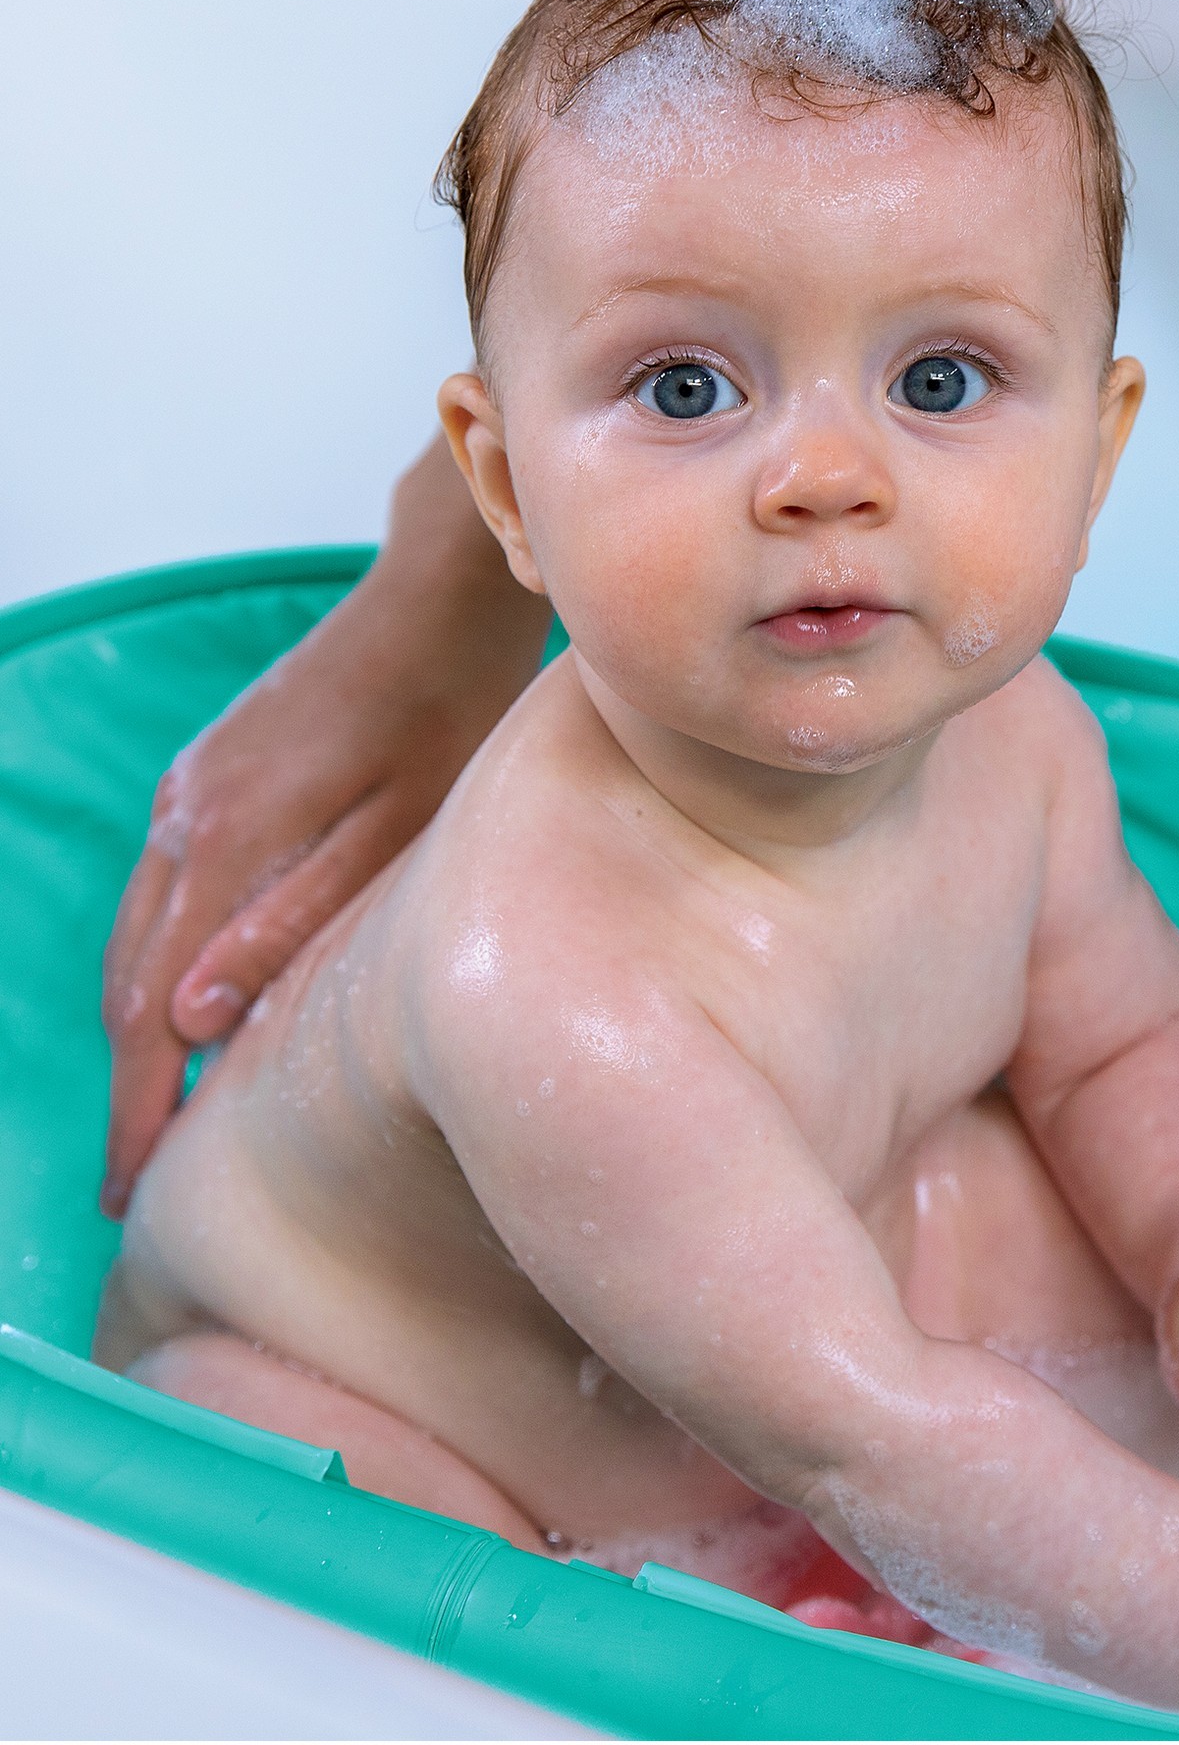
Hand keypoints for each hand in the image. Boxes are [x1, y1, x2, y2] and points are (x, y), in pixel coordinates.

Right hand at [101, 440, 549, 1214]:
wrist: (437, 591)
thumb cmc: (448, 705)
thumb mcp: (399, 825)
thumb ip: (293, 920)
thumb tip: (188, 1019)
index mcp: (224, 838)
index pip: (152, 1011)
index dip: (140, 1107)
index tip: (128, 1190)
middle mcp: (184, 814)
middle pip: (127, 980)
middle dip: (129, 1085)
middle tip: (133, 1180)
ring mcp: (191, 788)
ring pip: (137, 933)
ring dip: (136, 1025)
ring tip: (152, 1108)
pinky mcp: (213, 772)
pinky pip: (165, 886)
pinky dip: (160, 957)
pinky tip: (185, 996)